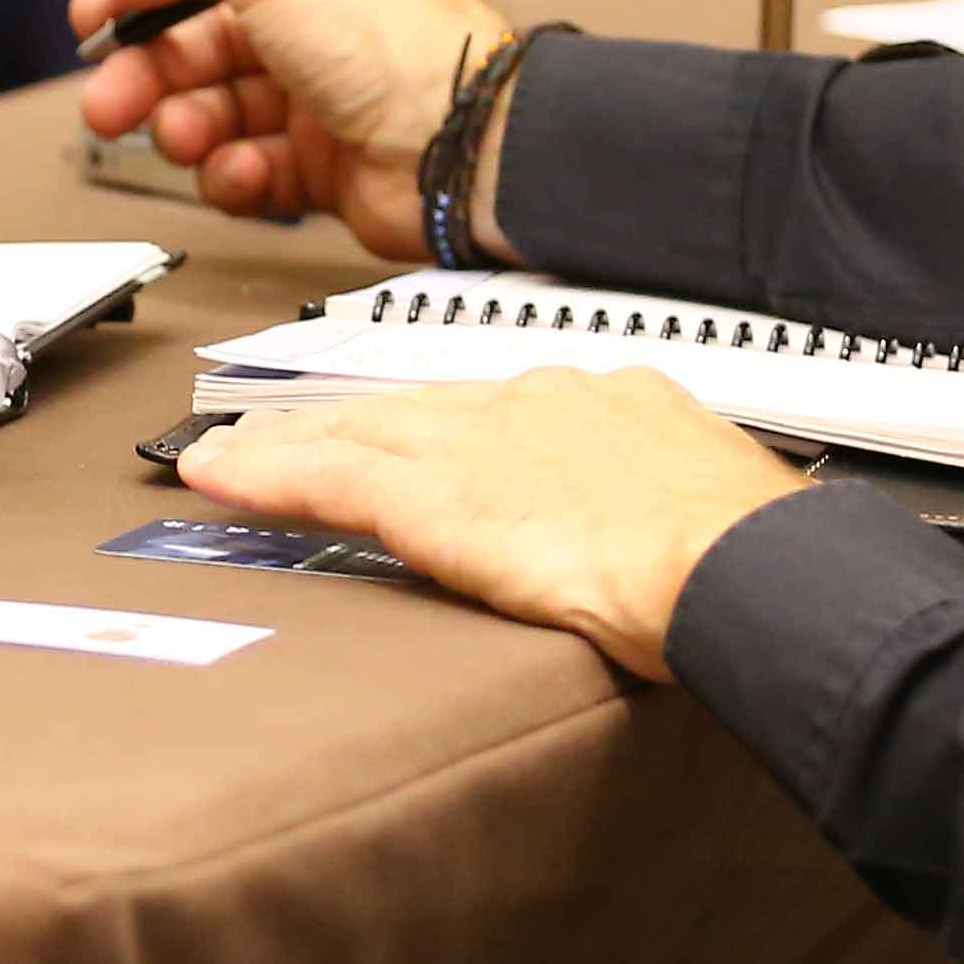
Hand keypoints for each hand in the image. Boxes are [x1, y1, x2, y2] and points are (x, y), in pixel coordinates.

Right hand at [67, 0, 505, 258]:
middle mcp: (325, 15)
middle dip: (146, 71)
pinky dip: (232, 175)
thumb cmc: (390, 44)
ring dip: (185, 126)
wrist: (457, 151)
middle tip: (108, 101)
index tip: (91, 19)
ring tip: (184, 138)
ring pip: (217, 109)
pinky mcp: (327, 164)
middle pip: (201, 39)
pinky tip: (239, 172)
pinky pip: (251, 168)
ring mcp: (325, 92)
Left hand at [181, 373, 811, 682]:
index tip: (399, 432)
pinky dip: (263, 473)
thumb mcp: (708, 502)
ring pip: (352, 431)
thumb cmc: (747, 555)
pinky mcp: (433, 495)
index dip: (429, 422)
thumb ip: (662, 504)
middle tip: (274, 429)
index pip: (488, 406)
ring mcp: (476, 441)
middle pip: (407, 407)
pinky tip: (215, 473)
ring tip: (226, 451)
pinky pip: (325, 476)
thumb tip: (672, 532)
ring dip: (281, 443)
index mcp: (602, 400)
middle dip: (338, 420)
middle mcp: (531, 401)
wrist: (739, 563)